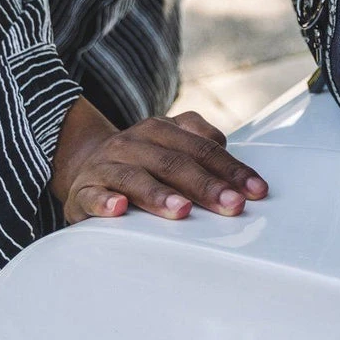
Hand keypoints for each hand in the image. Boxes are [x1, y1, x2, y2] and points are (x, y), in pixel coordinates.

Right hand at [50, 97, 267, 223]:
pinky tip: (118, 210)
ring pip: (136, 177)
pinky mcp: (83, 189)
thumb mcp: (172, 143)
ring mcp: (108, 164)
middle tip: (231, 205)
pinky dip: (105, 202)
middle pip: (175, 162)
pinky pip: (93, 195)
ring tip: (182, 210)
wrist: (84, 162)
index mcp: (162, 129)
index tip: (255, 191)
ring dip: (160, 195)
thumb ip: (202, 145)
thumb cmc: (142, 159)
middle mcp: (135, 141)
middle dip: (206, 185)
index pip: (203, 148)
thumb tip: (231, 159)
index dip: (231, 169)